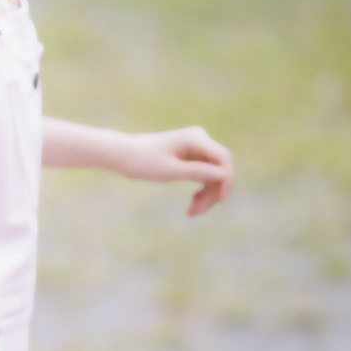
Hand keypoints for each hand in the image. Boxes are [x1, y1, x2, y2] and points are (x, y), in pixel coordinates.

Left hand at [117, 125, 234, 216]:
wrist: (123, 155)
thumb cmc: (143, 161)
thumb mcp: (170, 170)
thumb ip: (197, 172)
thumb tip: (223, 175)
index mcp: (196, 138)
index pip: (224, 158)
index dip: (227, 179)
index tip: (221, 200)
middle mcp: (200, 139)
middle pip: (220, 168)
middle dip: (213, 191)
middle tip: (197, 212)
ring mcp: (196, 147)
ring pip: (214, 175)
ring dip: (207, 194)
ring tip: (192, 212)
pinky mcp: (192, 156)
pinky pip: (205, 175)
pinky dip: (201, 190)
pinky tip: (192, 205)